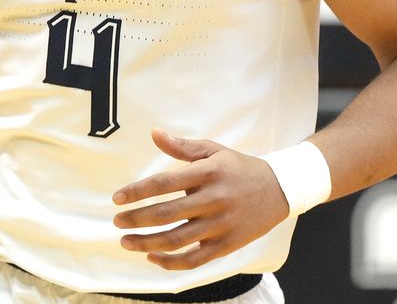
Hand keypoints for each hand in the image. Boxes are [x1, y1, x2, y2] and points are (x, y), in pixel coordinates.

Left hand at [112, 129, 289, 270]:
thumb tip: (154, 133)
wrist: (279, 190)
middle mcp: (214, 199)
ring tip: (126, 241)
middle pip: (166, 214)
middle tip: (117, 221)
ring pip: (177, 240)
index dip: (137, 191)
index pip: (164, 182)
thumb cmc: (239, 168)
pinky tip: (152, 257)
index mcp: (208, 172)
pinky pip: (194, 259)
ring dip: (146, 244)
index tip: (117, 199)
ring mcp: (221, 225)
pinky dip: (170, 263)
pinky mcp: (227, 245)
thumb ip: (182, 146)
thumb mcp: (214, 151)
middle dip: (136, 219)